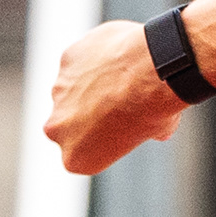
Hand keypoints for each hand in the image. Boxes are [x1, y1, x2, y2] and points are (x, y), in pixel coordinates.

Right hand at [43, 18, 187, 175]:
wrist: (152, 70)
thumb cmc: (154, 108)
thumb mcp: (156, 132)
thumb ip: (140, 133)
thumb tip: (156, 128)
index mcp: (76, 158)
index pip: (83, 153)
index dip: (104, 140)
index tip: (120, 130)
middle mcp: (58, 129)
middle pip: (70, 123)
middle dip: (89, 113)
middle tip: (119, 103)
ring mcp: (58, 92)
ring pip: (71, 90)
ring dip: (91, 84)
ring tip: (122, 78)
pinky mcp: (65, 60)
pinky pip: (79, 62)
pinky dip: (94, 59)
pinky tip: (118, 58)